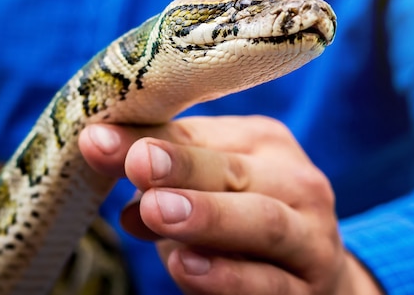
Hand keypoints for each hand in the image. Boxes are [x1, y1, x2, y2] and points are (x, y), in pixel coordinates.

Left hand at [79, 115, 382, 294]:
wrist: (315, 270)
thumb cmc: (248, 219)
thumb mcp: (213, 187)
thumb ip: (168, 178)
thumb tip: (111, 170)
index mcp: (267, 144)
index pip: (203, 135)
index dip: (151, 135)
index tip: (98, 139)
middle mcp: (297, 182)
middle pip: (237, 172)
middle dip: (185, 167)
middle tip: (139, 163)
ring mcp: (309, 237)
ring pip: (263, 222)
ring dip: (209, 216)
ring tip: (157, 212)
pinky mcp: (307, 288)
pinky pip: (269, 283)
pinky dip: (227, 276)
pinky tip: (187, 266)